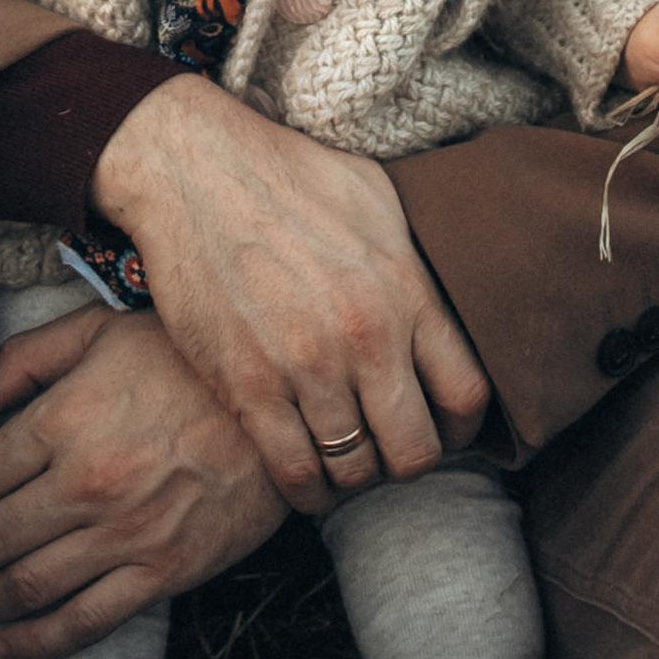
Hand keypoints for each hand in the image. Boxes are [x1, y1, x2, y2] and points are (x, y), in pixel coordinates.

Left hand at [0, 305, 285, 658]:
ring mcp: (124, 535)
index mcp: (65, 419)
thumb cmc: (187, 363)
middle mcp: (86, 483)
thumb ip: (25, 361)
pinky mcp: (161, 574)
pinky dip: (34, 645)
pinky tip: (3, 649)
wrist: (280, 410)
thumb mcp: (102, 331)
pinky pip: (84, 623)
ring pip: (27, 587)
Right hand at [87, 72, 489, 516]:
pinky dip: (307, 490)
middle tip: (386, 448)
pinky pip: (296, 473)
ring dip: (353, 474)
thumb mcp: (375, 197)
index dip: (461, 430)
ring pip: (355, 469)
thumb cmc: (285, 174)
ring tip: (342, 458)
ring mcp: (305, 365)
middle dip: (406, 461)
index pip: (467, 395)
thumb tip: (446, 295)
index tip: (441, 429)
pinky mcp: (247, 387)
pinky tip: (306, 476)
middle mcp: (365, 335)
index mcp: (405, 289)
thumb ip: (415, 259)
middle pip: (416, 450)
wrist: (191, 168)